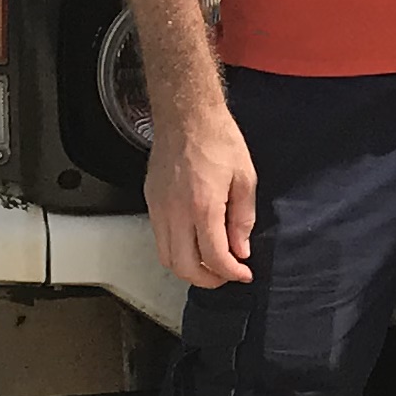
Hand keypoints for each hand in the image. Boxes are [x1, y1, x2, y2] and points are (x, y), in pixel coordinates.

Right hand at [144, 92, 254, 290]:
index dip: (231, 273)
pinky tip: (194, 244)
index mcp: (202, 206)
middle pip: (184, 267)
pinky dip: (176, 251)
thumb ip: (242, 219)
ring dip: (189, 269)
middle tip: (227, 275)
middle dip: (208, 280)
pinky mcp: (151, 202)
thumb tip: (241, 250)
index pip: (214, 258)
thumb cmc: (218, 139)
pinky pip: (159, 239)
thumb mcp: (245, 178)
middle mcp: (175, 212)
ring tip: (211, 264)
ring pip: (167, 258)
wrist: (186, 115)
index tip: (244, 274)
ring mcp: (159, 208)